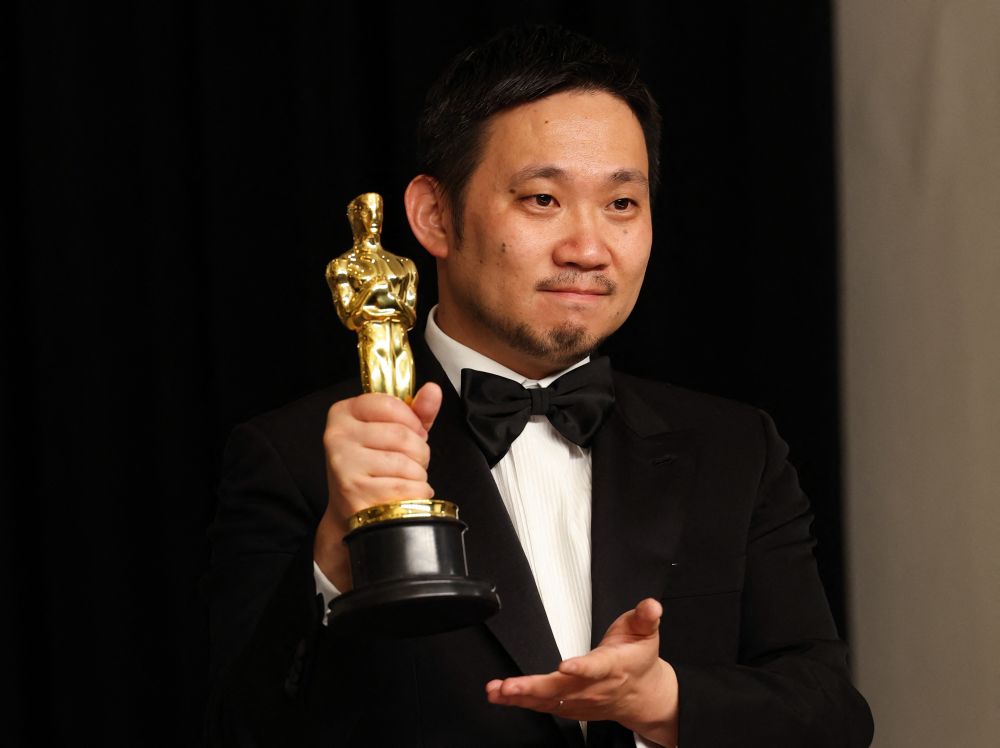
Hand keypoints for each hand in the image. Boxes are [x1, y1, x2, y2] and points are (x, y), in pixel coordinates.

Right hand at [314, 382, 442, 589]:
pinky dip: (416, 493)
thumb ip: (416, 411)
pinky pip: (406, 487)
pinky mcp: (355, 493)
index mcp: (344, 413)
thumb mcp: (394, 431)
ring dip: (418, 475)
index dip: (411, 420)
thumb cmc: (376, 465)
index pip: (389, 403)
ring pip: (407, 463)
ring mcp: (344, 465)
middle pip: (403, 436)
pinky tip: (403, 494)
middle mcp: (337, 436)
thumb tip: (433, 390)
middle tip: (410, 461)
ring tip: (404, 479)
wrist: (354, 510)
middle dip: (419, 452)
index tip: (412, 432)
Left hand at [485, 598, 677, 746]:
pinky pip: (541, 706)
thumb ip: (645, 617)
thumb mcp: (646, 632)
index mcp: (612, 667)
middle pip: (562, 690)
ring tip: (498, 690)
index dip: (580, 669)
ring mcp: (579, 700)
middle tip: (510, 686)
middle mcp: (593, 687)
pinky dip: (520, 703)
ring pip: (548, 700)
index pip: (596, 668)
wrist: (642, 694)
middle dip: (534, 688)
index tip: (564, 666)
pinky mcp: (568, 706)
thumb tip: (651, 606)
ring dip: (521, 697)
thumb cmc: (637, 660)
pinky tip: (500, 695)